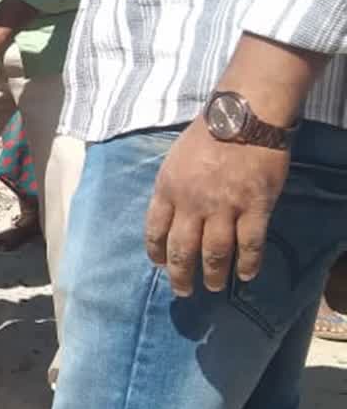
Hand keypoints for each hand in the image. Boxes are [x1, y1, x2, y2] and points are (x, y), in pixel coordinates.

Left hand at [144, 119, 289, 296]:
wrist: (242, 117)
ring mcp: (224, 207)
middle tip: (182, 291)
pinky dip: (248, 263)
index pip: (154, 230)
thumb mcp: (174, 160)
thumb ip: (172, 188)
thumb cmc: (206, 135)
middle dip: (179, 274)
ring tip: (212, 287)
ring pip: (214, 253)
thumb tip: (169, 213)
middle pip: (181, 249)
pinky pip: (250, 244)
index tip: (159, 264)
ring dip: (212, 274)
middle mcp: (192, 203)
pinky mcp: (254, 207)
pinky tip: (246, 275)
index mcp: (168, 189)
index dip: (156, 252)